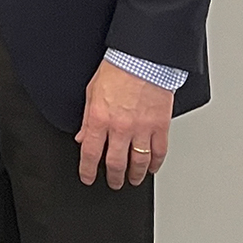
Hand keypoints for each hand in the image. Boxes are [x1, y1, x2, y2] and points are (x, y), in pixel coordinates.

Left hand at [76, 60, 172, 187]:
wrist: (142, 59)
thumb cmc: (117, 70)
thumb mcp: (91, 92)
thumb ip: (86, 118)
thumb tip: (81, 137)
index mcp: (99, 119)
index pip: (89, 153)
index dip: (87, 170)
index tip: (87, 178)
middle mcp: (120, 127)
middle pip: (115, 163)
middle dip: (113, 177)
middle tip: (113, 183)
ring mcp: (142, 129)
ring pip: (138, 162)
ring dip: (135, 175)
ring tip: (133, 180)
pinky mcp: (160, 126)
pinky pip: (159, 151)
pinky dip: (155, 163)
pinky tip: (152, 167)